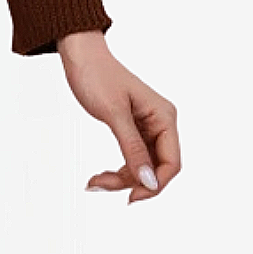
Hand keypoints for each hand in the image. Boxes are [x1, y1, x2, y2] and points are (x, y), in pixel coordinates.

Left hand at [56, 30, 179, 203]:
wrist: (80, 56)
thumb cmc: (96, 75)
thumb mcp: (114, 113)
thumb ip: (132, 148)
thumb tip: (149, 181)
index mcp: (164, 116)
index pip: (172, 163)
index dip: (156, 185)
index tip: (132, 197)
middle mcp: (160, 123)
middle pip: (157, 168)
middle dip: (132, 182)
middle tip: (101, 185)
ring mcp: (147, 127)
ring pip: (143, 167)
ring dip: (121, 178)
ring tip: (95, 182)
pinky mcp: (133, 130)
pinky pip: (132, 159)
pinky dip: (117, 170)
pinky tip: (99, 176)